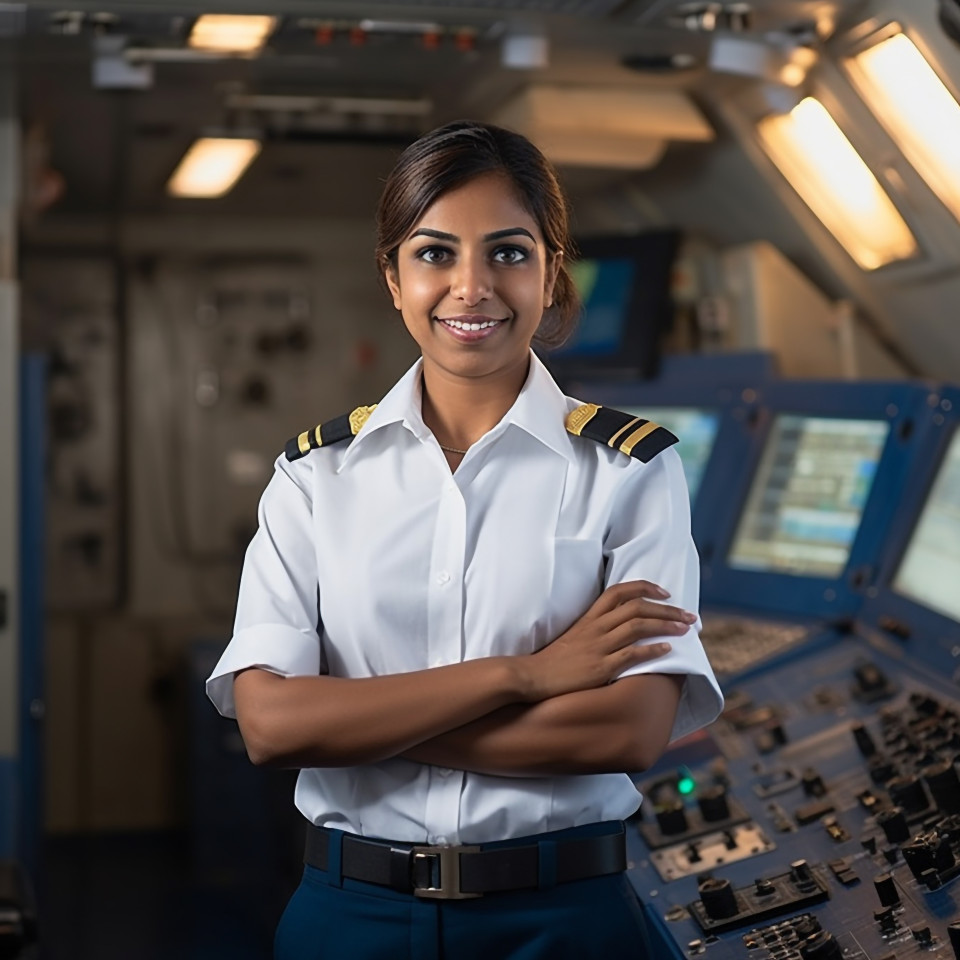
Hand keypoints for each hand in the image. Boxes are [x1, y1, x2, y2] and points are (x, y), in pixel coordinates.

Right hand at [517, 580, 695, 701]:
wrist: (532, 676)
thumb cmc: (554, 660)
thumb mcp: (575, 635)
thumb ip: (596, 628)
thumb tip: (621, 626)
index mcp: (589, 617)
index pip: (619, 592)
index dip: (645, 588)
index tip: (665, 593)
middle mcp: (596, 627)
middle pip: (636, 607)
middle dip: (667, 609)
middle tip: (689, 615)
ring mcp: (598, 646)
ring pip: (637, 627)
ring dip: (665, 625)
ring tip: (685, 628)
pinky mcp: (600, 667)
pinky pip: (630, 655)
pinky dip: (651, 650)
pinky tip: (667, 649)